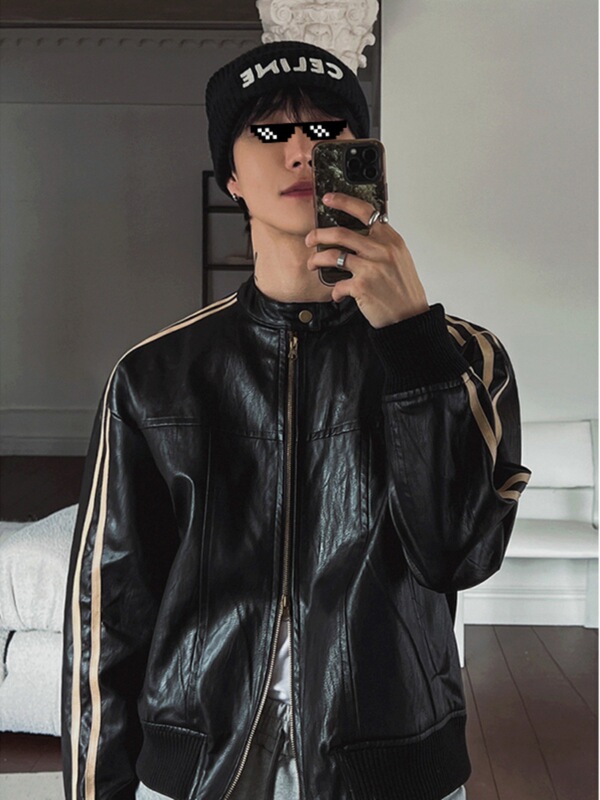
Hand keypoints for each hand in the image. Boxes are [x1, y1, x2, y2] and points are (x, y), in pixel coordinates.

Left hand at [305, 193, 428, 327]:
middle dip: (318, 234)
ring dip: (317, 259)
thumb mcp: (399, 258)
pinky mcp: (361, 286)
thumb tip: (358, 237)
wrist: (410, 316)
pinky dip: (334, 291)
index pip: (365, 211)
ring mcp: (371, 267)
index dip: (343, 201)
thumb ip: (382, 245)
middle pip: (340, 233)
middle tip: (310, 238)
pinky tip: (337, 294)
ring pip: (332, 256)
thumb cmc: (404, 289)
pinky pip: (337, 285)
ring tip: (313, 263)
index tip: (328, 199)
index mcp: (391, 239)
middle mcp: (381, 250)